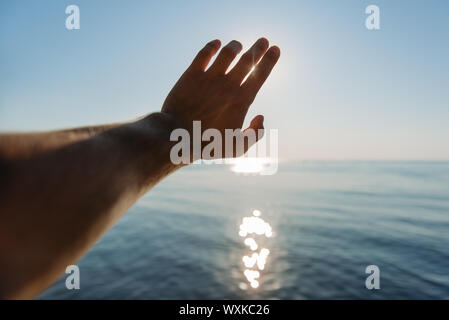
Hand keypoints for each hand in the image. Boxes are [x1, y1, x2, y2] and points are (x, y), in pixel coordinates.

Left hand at [161, 38, 279, 158]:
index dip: (270, 60)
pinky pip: (204, 54)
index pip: (260, 75)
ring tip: (238, 45)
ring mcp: (209, 78)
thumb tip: (261, 117)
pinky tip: (216, 43)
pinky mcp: (191, 74)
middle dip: (258, 48)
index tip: (275, 48)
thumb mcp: (237, 147)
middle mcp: (228, 85)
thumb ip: (255, 134)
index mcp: (241, 100)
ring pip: (227, 52)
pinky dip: (212, 46)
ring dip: (235, 46)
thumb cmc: (208, 144)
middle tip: (263, 40)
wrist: (177, 136)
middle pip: (247, 59)